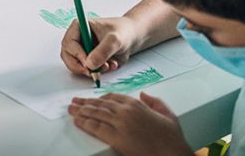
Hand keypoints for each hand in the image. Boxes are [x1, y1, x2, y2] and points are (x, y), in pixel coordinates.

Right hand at [60, 15, 141, 76]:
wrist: (132, 37)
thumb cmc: (123, 32)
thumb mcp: (115, 40)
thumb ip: (103, 51)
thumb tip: (89, 64)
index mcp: (79, 27)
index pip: (69, 43)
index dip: (77, 55)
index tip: (88, 64)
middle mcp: (77, 38)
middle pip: (67, 56)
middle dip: (80, 66)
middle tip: (92, 73)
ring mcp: (82, 49)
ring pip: (75, 65)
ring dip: (90, 70)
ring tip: (107, 66)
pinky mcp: (88, 59)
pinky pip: (87, 70)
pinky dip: (98, 72)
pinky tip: (111, 65)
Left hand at [68, 93, 190, 155]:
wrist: (173, 154)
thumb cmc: (172, 139)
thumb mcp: (168, 114)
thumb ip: (155, 101)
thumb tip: (144, 94)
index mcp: (137, 104)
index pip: (113, 97)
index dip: (100, 98)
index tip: (93, 100)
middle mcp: (127, 111)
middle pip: (100, 104)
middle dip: (86, 103)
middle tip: (75, 102)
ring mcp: (121, 124)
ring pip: (96, 113)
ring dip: (81, 110)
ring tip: (71, 109)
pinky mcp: (117, 138)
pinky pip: (96, 128)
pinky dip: (84, 123)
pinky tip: (77, 121)